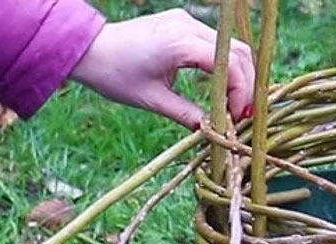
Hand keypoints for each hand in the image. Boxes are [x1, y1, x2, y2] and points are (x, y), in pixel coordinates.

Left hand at [70, 8, 254, 129]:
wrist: (89, 50)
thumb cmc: (114, 75)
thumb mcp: (152, 100)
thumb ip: (186, 114)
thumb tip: (213, 131)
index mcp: (180, 43)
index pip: (228, 65)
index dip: (240, 92)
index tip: (238, 118)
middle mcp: (187, 25)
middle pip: (237, 52)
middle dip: (246, 84)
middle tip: (242, 115)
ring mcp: (186, 20)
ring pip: (230, 46)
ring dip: (238, 75)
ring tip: (235, 105)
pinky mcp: (182, 22)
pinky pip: (214, 43)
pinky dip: (224, 65)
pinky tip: (223, 88)